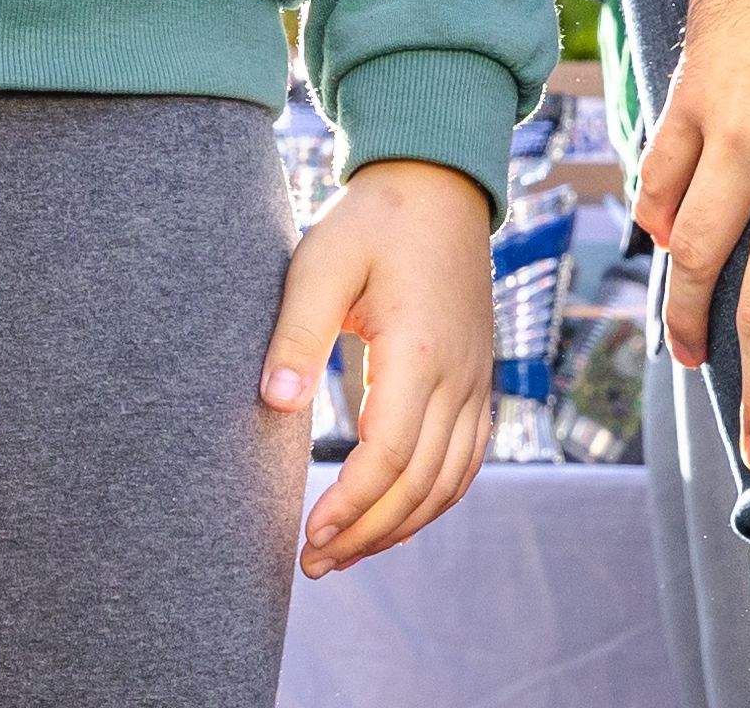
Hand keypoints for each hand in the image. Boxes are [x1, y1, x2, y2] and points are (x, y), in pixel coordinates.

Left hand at [265, 158, 494, 574]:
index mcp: (420, 352)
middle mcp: (459, 377)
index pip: (389, 456)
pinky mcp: (476, 380)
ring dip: (399, 526)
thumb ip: (297, 334)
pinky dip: (433, 500)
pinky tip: (396, 517)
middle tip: (313, 564)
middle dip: (367, 533)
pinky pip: (466, 461)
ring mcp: (475, 381)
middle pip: (420, 484)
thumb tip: (273, 406)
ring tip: (345, 554)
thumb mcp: (321, 263)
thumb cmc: (372, 222)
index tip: (306, 537)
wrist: (438, 186)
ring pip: (449, 482)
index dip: (349, 506)